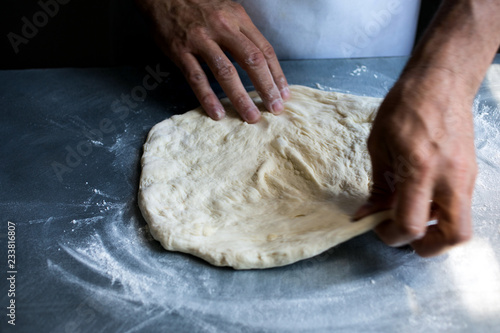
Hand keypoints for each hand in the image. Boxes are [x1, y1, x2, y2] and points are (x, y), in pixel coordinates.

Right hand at [136, 0, 289, 122]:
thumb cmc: (198, 6)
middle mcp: (223, 28)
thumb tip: (260, 65)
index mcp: (238, 19)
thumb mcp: (227, 12)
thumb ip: (242, 35)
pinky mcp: (180, 50)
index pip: (264, 50)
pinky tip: (217, 113)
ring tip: (250, 117)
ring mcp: (201, 40)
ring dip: (241, 98)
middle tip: (274, 110)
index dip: (277, 75)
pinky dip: (207, 97)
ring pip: (226, 72)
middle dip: (266, 88)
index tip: (283, 95)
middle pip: (252, 61)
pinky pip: (196, 77)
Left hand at [353, 67, 476, 256]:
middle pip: (454, 236)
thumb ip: (378, 185)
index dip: (392, 235)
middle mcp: (449, 178)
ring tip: (412, 215)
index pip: (411, 224)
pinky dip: (441, 213)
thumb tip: (369, 213)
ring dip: (436, 231)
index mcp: (420, 170)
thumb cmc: (404, 107)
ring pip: (462, 224)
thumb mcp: (379, 146)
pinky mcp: (471, 173)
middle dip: (428, 247)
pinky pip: (460, 206)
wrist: (440, 83)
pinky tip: (422, 198)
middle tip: (405, 236)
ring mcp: (466, 177)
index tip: (379, 227)